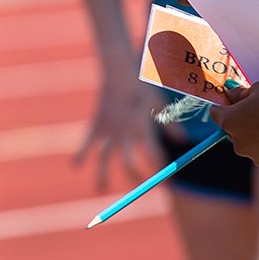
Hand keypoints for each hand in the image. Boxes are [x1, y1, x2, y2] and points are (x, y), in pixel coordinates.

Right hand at [76, 77, 163, 192]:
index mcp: (142, 126)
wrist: (119, 69)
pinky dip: (80, 152)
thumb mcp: (159, 104)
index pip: (154, 155)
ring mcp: (108, 128)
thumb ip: (169, 124)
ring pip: (103, 157)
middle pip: (128, 163)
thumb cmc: (141, 86)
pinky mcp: (96, 123)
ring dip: (102, 175)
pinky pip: (87, 141)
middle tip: (141, 187)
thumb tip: (182, 141)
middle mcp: (124, 131)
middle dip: (135, 177)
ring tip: (101, 190)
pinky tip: (76, 165)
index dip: (162, 170)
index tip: (169, 182)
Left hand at [210, 80, 258, 165]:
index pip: (216, 113)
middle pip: (233, 128)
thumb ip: (241, 94)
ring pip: (250, 140)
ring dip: (256, 132)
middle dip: (242, 118)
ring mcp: (255, 155)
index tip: (235, 98)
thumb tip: (231, 95)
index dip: (225, 104)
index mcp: (230, 122)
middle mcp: (238, 143)